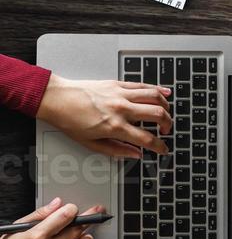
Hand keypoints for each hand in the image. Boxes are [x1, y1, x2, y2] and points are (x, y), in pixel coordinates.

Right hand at [0, 200, 103, 238]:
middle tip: (89, 216)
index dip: (72, 209)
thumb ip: (38, 215)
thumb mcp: (15, 229)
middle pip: (78, 230)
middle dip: (86, 220)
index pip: (65, 217)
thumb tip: (56, 204)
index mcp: (35, 237)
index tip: (73, 208)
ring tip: (83, 236)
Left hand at [36, 76, 170, 157]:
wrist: (56, 99)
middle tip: (165, 130)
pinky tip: (165, 93)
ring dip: (166, 107)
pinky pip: (143, 85)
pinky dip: (157, 89)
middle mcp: (121, 109)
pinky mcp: (117, 84)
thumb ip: (116, 150)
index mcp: (114, 127)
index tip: (163, 149)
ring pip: (155, 97)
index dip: (160, 147)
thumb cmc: (69, 120)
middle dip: (168, 125)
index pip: (147, 139)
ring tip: (166, 113)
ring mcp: (120, 95)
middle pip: (158, 115)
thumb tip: (135, 154)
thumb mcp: (91, 143)